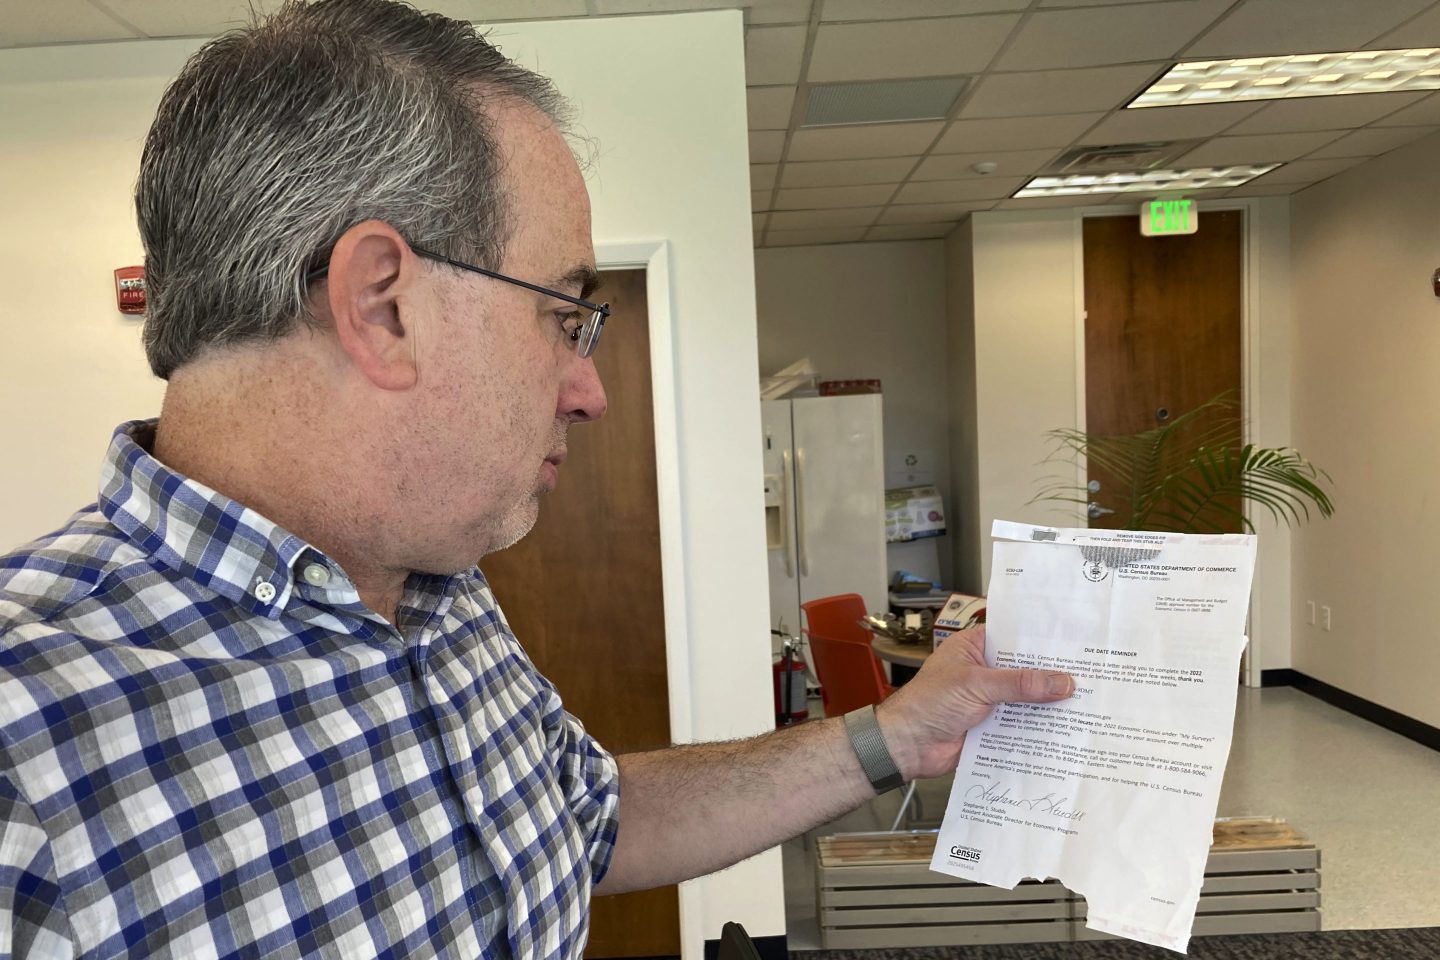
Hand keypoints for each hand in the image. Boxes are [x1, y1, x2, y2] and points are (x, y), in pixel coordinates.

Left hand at [875, 625, 1072, 780]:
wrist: (906, 746)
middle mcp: (984, 670)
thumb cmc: (928, 704)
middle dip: (1052, 674)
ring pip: (1025, 698)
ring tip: (1088, 701)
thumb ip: (1020, 683)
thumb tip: (1063, 682)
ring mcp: (988, 699)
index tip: (1076, 642)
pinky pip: (1020, 723)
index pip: (1014, 636)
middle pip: (1025, 669)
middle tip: (1090, 674)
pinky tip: (1065, 729)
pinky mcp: (991, 725)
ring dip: (1048, 703)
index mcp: (975, 647)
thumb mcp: (976, 685)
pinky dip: (1038, 726)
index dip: (1042, 640)